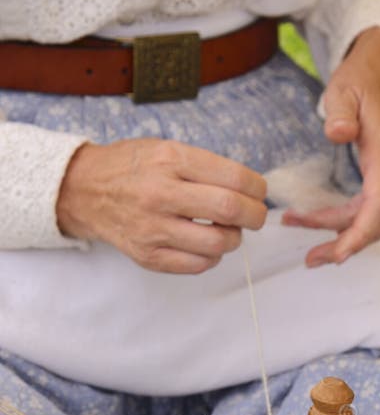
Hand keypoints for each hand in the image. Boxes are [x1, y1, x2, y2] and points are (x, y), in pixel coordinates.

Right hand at [56, 138, 267, 273]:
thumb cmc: (133, 168)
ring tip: (227, 230)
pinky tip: (206, 245)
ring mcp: (153, 228)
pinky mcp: (148, 255)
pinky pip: (197, 265)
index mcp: (170, 160)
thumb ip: (206, 167)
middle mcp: (161, 193)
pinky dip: (212, 257)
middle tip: (255, 217)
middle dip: (255, 216)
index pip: (233, 177)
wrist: (84, 191)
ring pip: (217, 243)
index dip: (257, 189)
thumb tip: (250, 191)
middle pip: (230, 210)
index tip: (259, 193)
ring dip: (233, 239)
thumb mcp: (167, 149)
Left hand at [281, 27, 379, 266]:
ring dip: (344, 236)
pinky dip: (349, 223)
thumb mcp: (346, 86)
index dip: (357, 236)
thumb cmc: (364, 75)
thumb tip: (339, 133)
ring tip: (308, 239)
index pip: (377, 207)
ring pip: (376, 221)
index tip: (335, 254)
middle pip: (377, 224)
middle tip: (310, 258)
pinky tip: (322, 222)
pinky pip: (373, 211)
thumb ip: (340, 110)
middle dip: (345, 245)